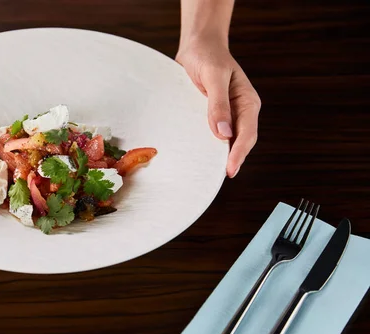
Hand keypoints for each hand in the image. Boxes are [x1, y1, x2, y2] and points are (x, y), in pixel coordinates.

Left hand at [176, 38, 260, 177]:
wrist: (197, 46)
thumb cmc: (207, 56)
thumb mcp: (214, 76)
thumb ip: (218, 104)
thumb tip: (223, 134)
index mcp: (247, 102)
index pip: (247, 133)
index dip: (239, 153)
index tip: (230, 169)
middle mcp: (239, 111)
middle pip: (240, 141)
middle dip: (232, 159)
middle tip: (219, 177)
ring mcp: (226, 114)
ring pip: (226, 140)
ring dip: (219, 155)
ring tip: (209, 173)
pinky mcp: (212, 115)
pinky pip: (212, 134)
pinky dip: (208, 145)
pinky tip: (200, 156)